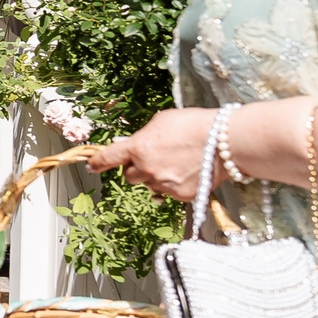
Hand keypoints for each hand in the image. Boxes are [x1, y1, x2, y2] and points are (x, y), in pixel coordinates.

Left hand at [88, 107, 216, 198]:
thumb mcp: (160, 122)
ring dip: (155, 177)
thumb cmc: (193, 124)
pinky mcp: (181, 195)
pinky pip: (169, 193)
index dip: (97, 163)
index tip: (91, 167)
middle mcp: (147, 169)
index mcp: (137, 148)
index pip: (108, 159)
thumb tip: (130, 144)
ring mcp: (164, 184)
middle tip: (154, 158)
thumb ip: (142, 136)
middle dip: (136, 169)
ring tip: (176, 163)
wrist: (225, 141)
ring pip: (150, 185)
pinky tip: (187, 172)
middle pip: (129, 176)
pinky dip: (173, 185)